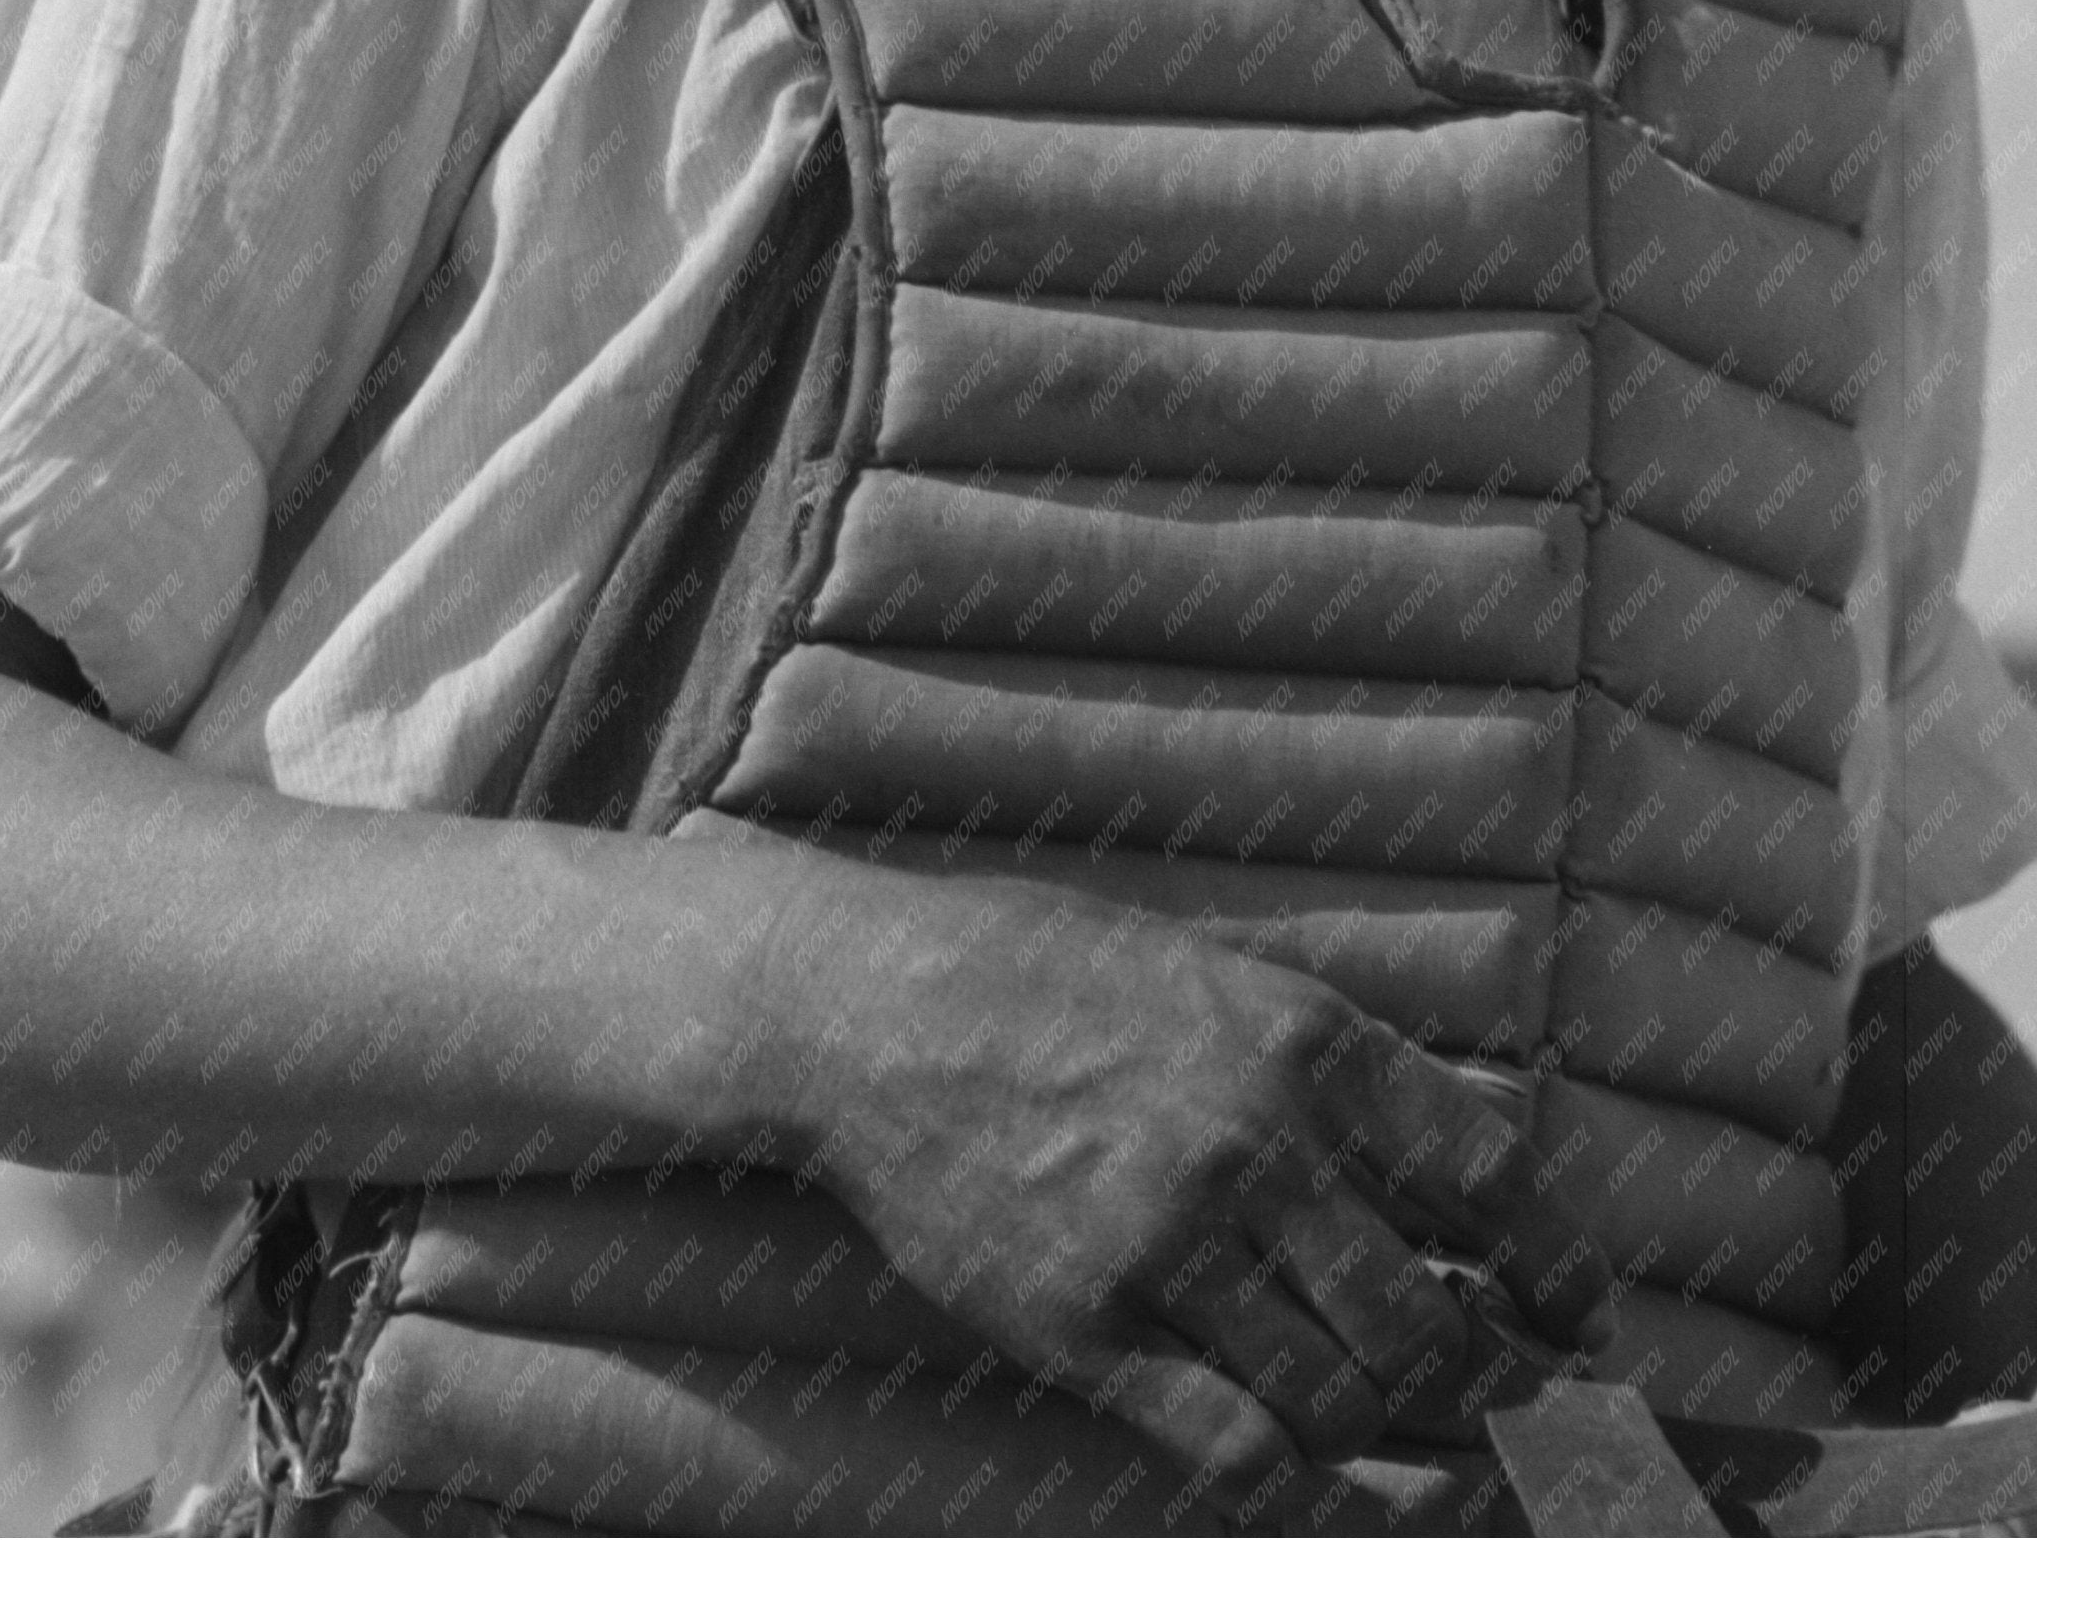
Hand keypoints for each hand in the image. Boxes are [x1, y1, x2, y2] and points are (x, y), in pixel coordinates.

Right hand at [783, 872, 1613, 1505]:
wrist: (867, 1004)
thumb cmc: (1039, 970)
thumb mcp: (1213, 973)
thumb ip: (1330, 1066)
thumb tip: (1452, 1168)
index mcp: (1304, 1041)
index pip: (1494, 1185)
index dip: (1561, 1275)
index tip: (1581, 1321)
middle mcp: (1254, 1145)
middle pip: (1435, 1327)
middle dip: (1491, 1385)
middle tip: (1505, 1402)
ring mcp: (1168, 1245)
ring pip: (1346, 1404)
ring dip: (1393, 1435)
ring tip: (1399, 1423)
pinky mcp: (1086, 1329)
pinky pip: (1236, 1451)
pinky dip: (1296, 1478)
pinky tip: (1310, 1466)